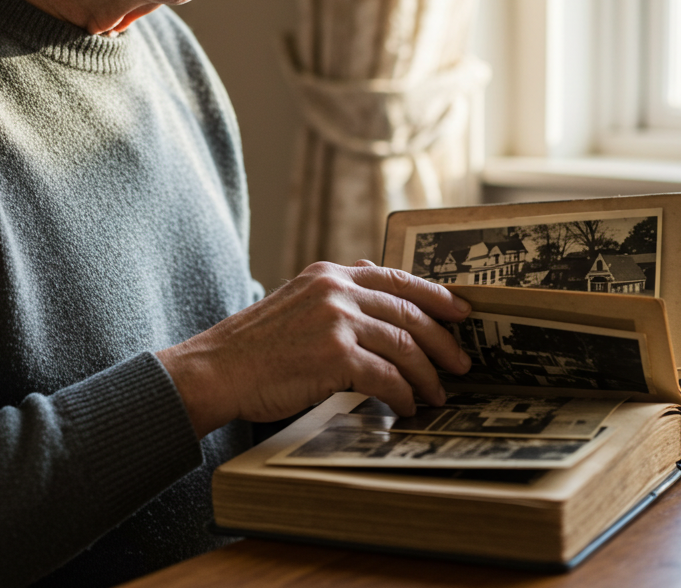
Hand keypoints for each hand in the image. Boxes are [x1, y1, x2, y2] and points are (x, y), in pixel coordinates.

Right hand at [156, 260, 471, 437]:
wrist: (219, 368)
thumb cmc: (258, 343)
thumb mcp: (298, 299)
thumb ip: (337, 291)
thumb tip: (377, 278)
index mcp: (330, 273)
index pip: (396, 277)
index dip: (435, 295)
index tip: (461, 312)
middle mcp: (336, 290)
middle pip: (408, 311)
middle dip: (441, 340)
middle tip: (460, 363)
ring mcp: (336, 321)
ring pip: (403, 345)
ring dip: (426, 375)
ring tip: (436, 394)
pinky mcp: (334, 356)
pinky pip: (386, 377)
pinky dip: (402, 395)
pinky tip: (405, 406)